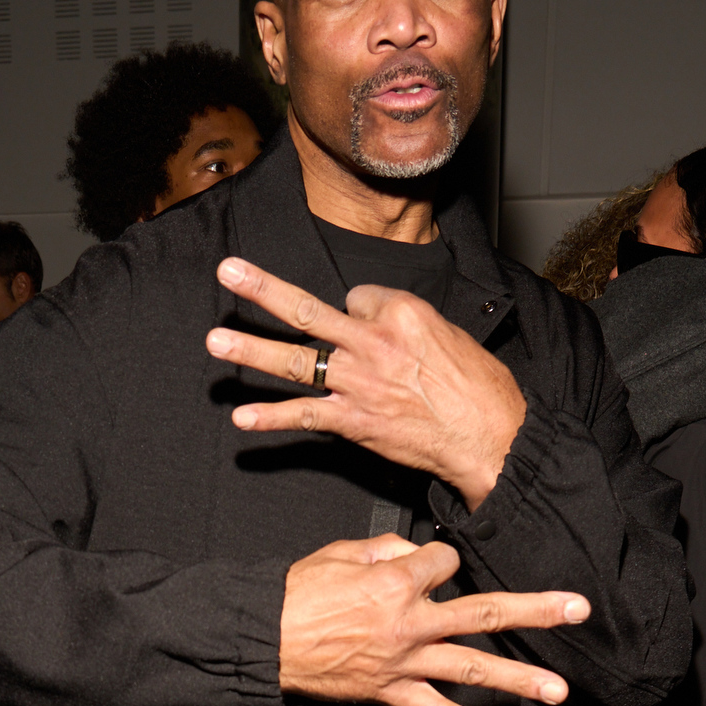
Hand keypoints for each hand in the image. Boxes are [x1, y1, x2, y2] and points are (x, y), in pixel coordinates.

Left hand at [207, 257, 526, 511]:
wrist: (489, 434)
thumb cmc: (478, 387)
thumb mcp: (448, 334)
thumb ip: (405, 324)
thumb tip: (375, 319)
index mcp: (400, 311)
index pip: (354, 298)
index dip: (353, 312)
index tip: (359, 326)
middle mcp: (372, 341)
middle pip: (307, 310)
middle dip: (262, 289)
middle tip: (229, 271)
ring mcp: (358, 382)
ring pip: (295, 359)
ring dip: (250, 349)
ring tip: (215, 338)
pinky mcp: (354, 421)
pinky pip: (304, 415)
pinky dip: (271, 418)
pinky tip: (243, 419)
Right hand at [279, 533, 588, 705]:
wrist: (264, 641)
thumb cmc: (296, 595)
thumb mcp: (340, 553)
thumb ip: (386, 549)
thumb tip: (414, 554)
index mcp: (397, 580)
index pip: (445, 562)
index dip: (438, 560)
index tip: (422, 566)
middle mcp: (410, 621)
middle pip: (486, 611)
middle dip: (536, 610)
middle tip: (578, 609)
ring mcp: (405, 661)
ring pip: (473, 666)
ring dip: (520, 679)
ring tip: (559, 691)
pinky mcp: (392, 692)